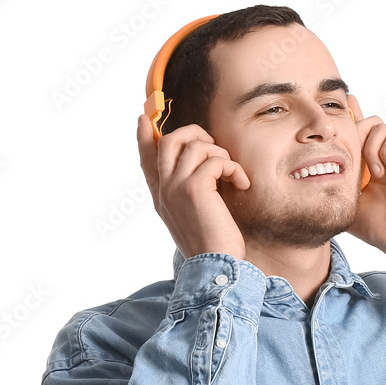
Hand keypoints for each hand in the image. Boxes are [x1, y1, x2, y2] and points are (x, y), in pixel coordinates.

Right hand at [136, 114, 250, 259]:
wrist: (216, 266)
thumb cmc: (213, 245)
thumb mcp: (195, 217)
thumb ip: (190, 193)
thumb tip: (203, 171)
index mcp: (162, 197)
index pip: (147, 160)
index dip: (144, 138)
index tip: (143, 118)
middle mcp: (164, 190)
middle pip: (169, 141)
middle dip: (195, 133)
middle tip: (214, 144)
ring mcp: (176, 188)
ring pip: (196, 146)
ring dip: (222, 155)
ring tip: (233, 175)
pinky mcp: (195, 189)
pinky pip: (216, 161)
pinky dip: (234, 168)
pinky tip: (242, 184)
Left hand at [346, 96, 385, 267]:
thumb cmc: (375, 225)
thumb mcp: (345, 198)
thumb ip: (335, 177)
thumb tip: (315, 164)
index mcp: (370, 164)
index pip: (360, 133)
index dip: (352, 116)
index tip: (344, 102)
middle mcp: (385, 156)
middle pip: (368, 124)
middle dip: (357, 134)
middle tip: (358, 159)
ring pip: (379, 128)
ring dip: (371, 149)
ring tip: (376, 174)